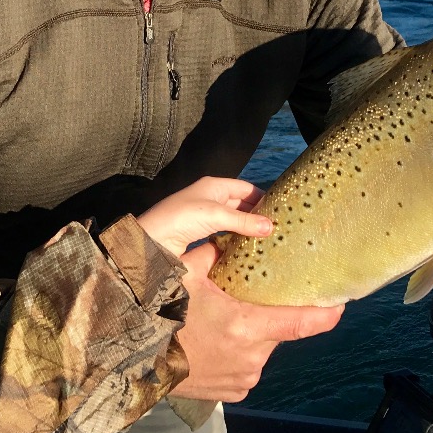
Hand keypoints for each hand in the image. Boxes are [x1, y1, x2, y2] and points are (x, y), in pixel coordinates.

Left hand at [136, 177, 271, 257]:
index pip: (246, 188)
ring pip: (233, 220)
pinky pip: (224, 233)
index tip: (280, 210)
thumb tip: (271, 226)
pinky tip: (247, 248)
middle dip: (257, 214)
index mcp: (214, 185)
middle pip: (241, 204)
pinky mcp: (201, 233)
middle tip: (277, 228)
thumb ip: (243, 221)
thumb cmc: (182, 218)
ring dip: (247, 228)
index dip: (262, 197)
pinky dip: (236, 239)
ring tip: (267, 239)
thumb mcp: (215, 215)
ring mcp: (206, 216)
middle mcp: (211, 197)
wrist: (152, 239)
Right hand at [169, 241, 343, 402]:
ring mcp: (244, 379)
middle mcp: (252, 358)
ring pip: (262, 349)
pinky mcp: (234, 393)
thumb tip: (234, 236)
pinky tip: (216, 345)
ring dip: (251, 335)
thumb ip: (214, 252)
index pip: (303, 323)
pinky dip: (239, 354)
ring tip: (223, 323)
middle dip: (268, 314)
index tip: (342, 302)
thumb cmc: (160, 316)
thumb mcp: (185, 274)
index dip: (327, 313)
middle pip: (278, 331)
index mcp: (246, 327)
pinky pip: (247, 367)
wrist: (133, 363)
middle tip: (247, 300)